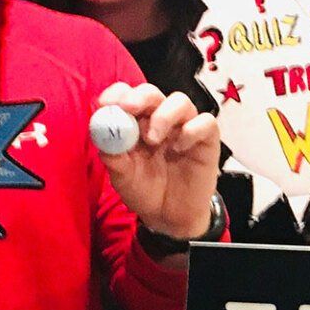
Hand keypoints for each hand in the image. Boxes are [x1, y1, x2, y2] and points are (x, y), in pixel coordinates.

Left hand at [94, 83, 221, 240]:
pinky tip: (180, 148)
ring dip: (163, 115)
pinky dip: (192, 130)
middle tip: (129, 108)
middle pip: (152, 93)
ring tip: (153, 139)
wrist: (169, 216)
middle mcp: (159, 119)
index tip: (106, 105)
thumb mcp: (122, 177)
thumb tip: (102, 134)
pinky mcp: (206, 139)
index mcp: (135, 122)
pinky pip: (206, 122)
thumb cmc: (145, 190)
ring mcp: (184, 127)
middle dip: (139, 97)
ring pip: (180, 101)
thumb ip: (113, 156)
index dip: (116, 94)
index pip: (126, 95)